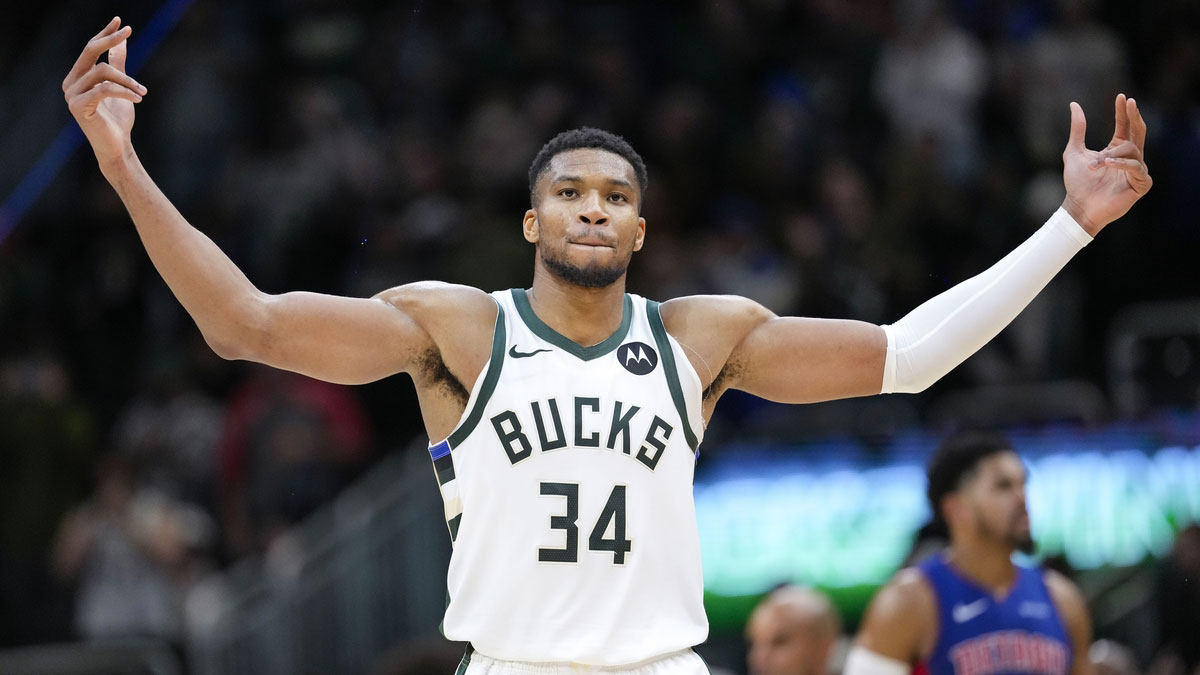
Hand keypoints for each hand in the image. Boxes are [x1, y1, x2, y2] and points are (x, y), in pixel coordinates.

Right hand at [62, 17, 147, 168]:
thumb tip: (121, 41)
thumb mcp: (121, 85)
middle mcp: (70, 83)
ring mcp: (71, 94)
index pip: (90, 49)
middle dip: (109, 40)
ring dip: (127, 80)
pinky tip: (138, 98)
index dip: (104, 34)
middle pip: (90, 52)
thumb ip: (118, 64)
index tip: (119, 21)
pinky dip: (124, 90)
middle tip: (128, 32)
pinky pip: (104, 89)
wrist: (117, 146)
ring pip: (102, 72)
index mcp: (78, 76)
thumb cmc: (118, 118)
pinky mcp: (77, 106)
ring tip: (143, 91)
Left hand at [1060, 94, 1151, 235]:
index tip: (1122, 96)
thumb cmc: (1077, 183)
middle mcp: (1129, 158)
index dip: (1124, 112)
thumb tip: (1074, 104)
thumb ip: (1077, 129)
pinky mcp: (1140, 184)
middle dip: (1135, 117)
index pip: (1125, 126)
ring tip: (1095, 164)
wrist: (1078, 207)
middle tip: (1130, 103)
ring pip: (1133, 151)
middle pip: (1138, 132)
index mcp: (1116, 149)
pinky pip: (1137, 168)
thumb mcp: (1074, 151)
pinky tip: (1109, 164)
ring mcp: (1136, 171)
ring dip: (1113, 155)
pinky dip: (1123, 164)